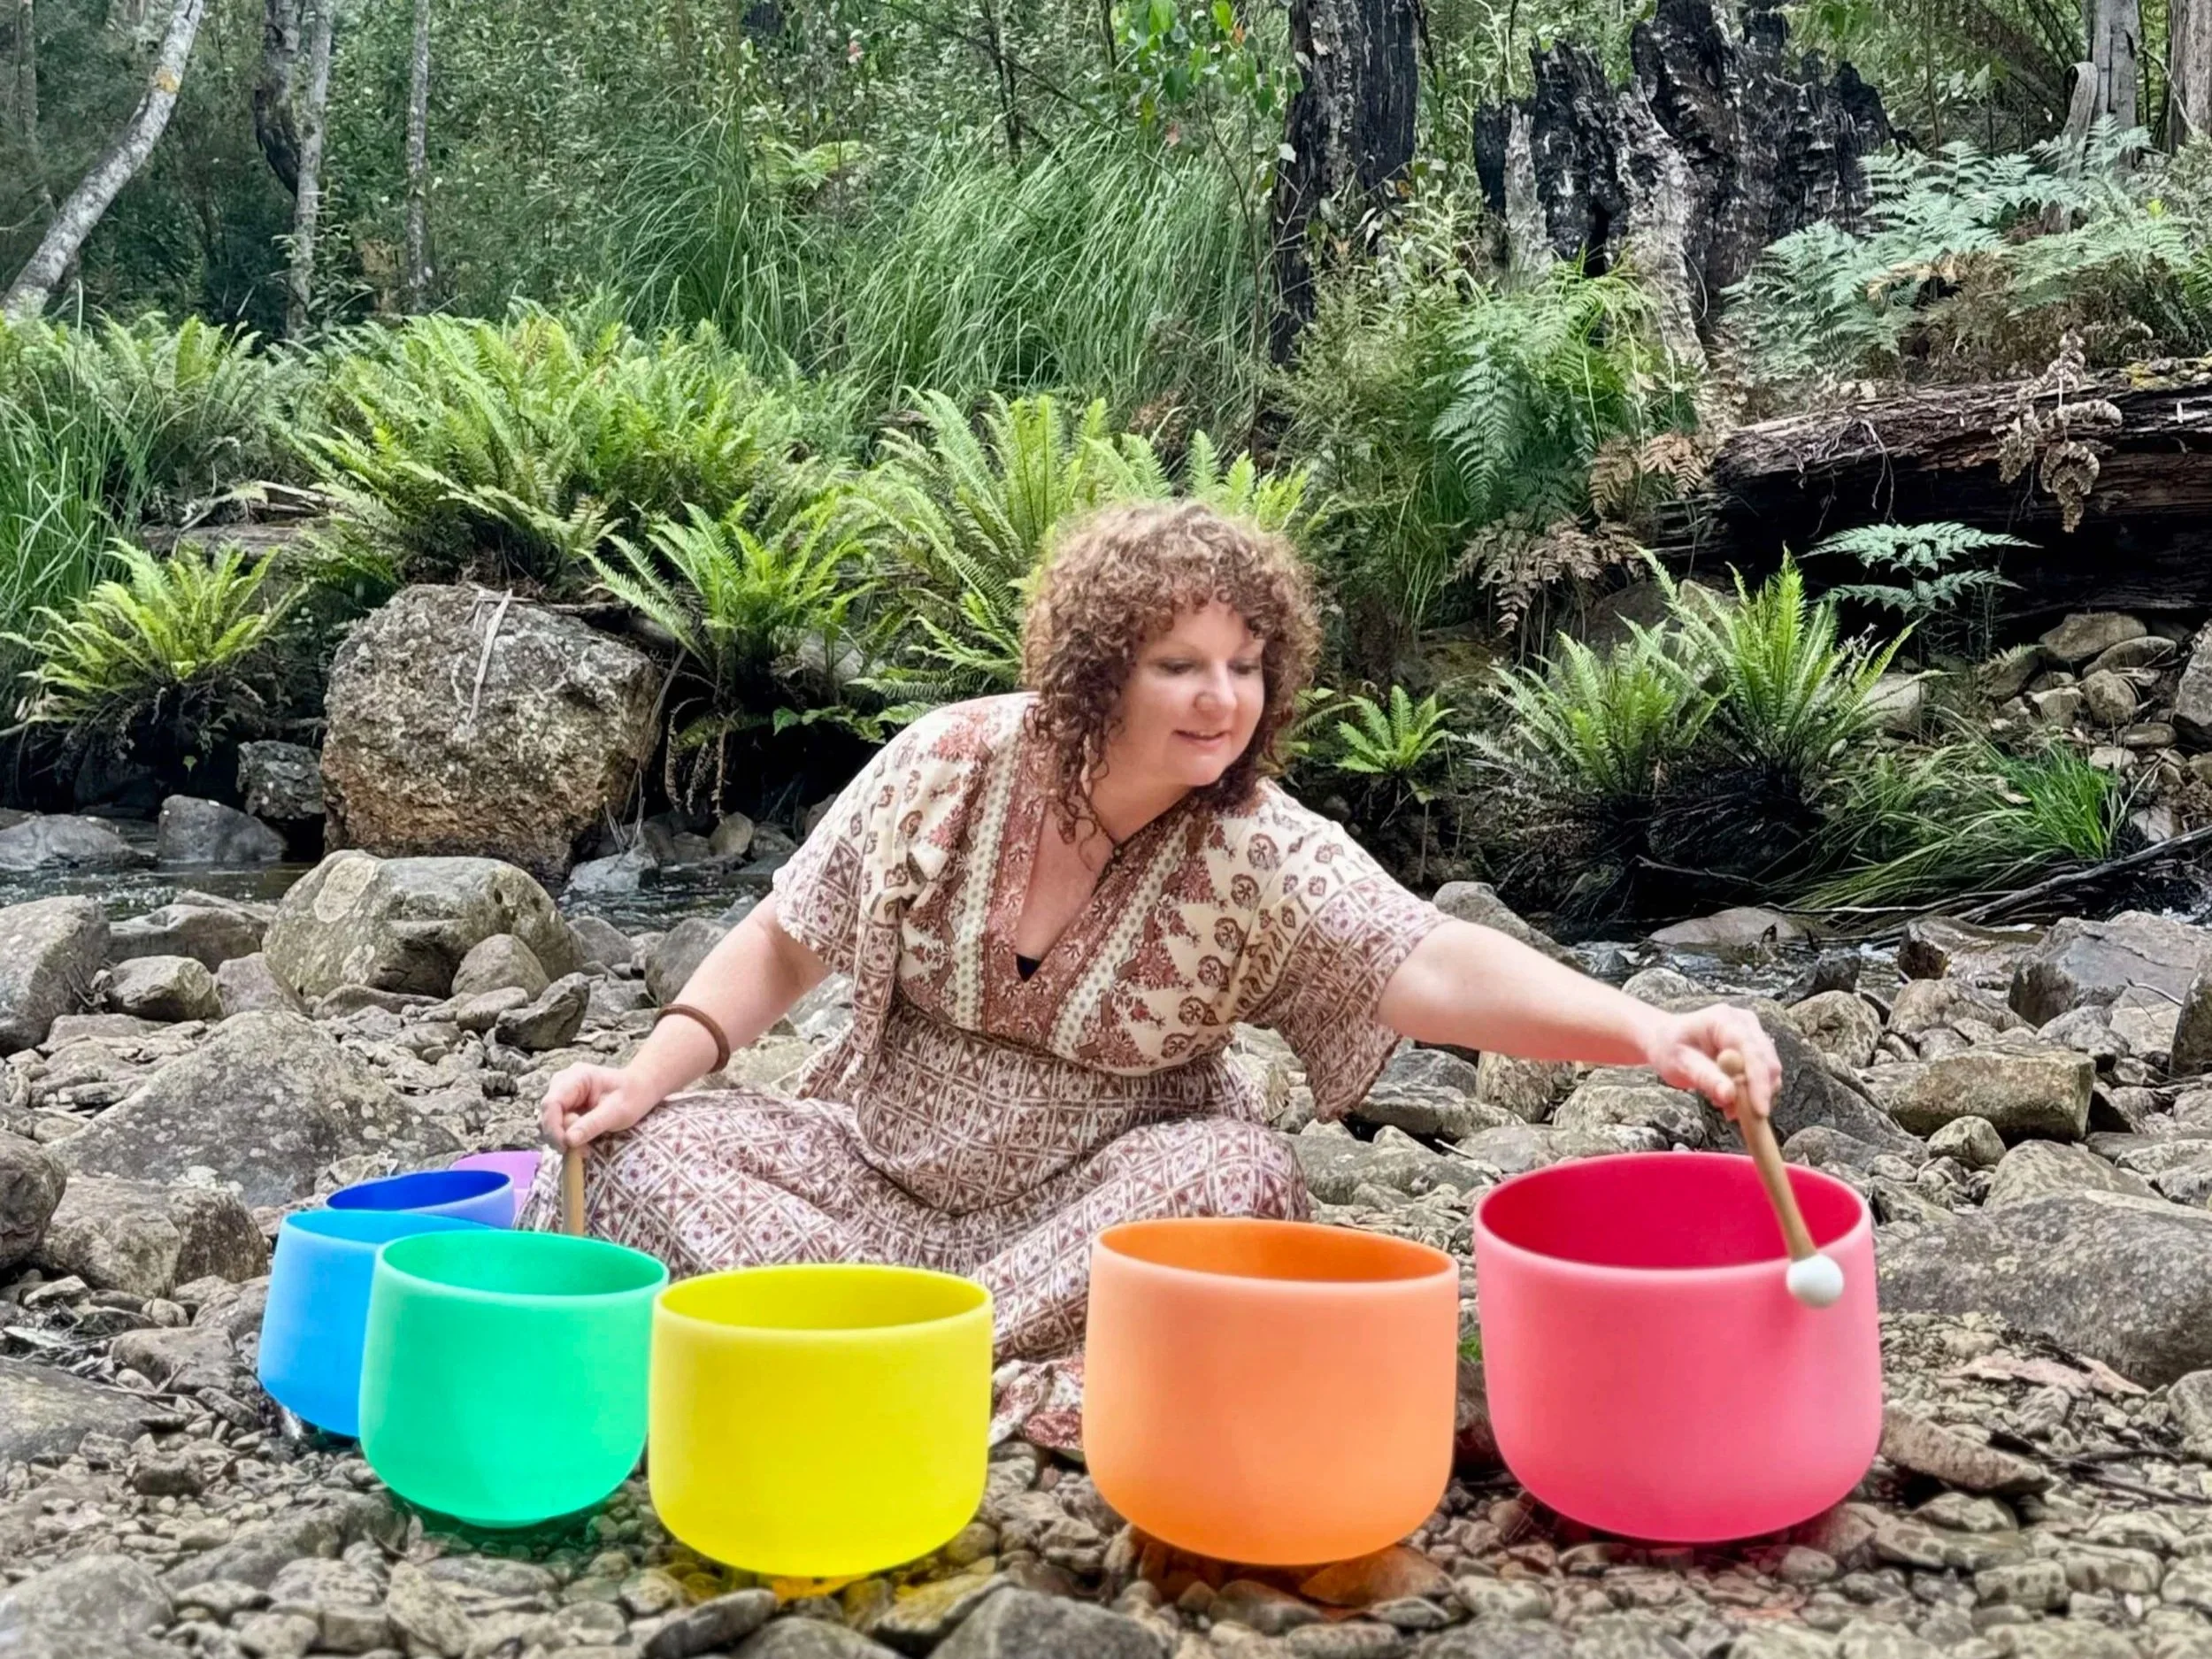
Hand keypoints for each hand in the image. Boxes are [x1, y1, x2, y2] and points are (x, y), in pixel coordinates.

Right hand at [540, 1064, 657, 1149]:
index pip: (551, 1103)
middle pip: (547, 1113)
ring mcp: (562, 1094)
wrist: (640, 1088)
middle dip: (559, 1135)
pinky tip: (583, 1143)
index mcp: (576, 1077)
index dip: (553, 1127)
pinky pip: (557, 1124)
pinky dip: (567, 1137)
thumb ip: (592, 1125)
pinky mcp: (564, 1106)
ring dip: (563, 1139)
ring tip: (586, 1149)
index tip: (565, 1147)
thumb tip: (568, 1141)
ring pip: (549, 1121)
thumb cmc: (633, 1096)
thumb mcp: (617, 1112)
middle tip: (582, 1151)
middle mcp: (563, 1083)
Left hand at [1643, 1004, 1782, 1122]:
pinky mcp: (1756, 1047)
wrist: (1667, 1039)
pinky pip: (1764, 1074)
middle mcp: (1745, 1022)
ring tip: (1726, 1105)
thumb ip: (1706, 1078)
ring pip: (1770, 1071)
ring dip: (1754, 1094)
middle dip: (1758, 1093)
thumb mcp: (1679, 1064)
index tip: (1760, 1111)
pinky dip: (1752, 1092)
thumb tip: (1730, 1096)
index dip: (1758, 1082)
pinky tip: (1730, 1099)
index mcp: (1724, 1020)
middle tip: (1737, 1116)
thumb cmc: (1669, 1048)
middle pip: (1767, 1062)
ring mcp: (1754, 1033)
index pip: (1751, 1051)